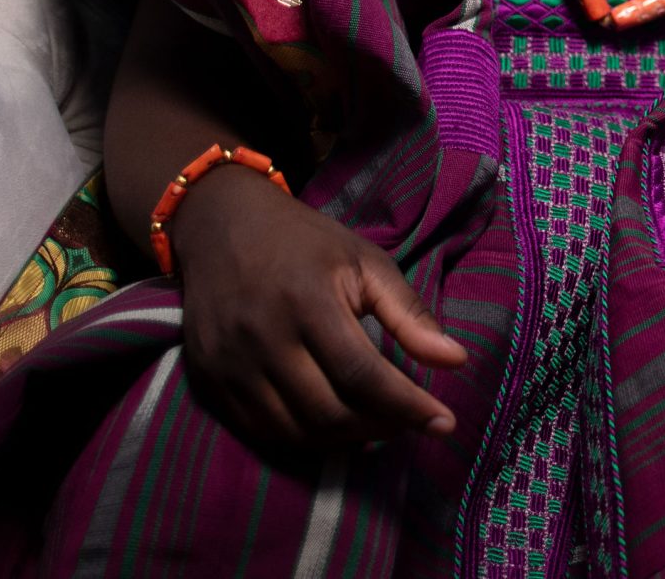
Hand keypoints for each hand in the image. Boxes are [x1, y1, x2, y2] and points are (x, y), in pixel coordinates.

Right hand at [171, 163, 467, 454]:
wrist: (223, 225)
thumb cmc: (307, 243)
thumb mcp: (366, 262)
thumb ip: (409, 314)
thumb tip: (456, 362)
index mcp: (308, 303)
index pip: (362, 375)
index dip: (406, 407)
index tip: (444, 424)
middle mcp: (264, 338)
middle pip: (328, 411)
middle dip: (379, 427)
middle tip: (409, 422)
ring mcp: (230, 364)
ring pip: (294, 429)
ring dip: (343, 439)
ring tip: (376, 424)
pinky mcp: (208, 380)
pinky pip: (259, 429)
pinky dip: (302, 437)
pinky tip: (331, 424)